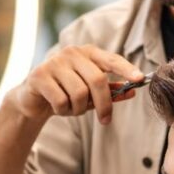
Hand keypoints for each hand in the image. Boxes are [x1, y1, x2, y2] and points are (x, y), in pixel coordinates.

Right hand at [7, 45, 144, 124]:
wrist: (33, 99)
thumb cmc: (66, 92)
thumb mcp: (90, 92)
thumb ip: (110, 90)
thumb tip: (132, 92)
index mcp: (88, 52)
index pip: (111, 59)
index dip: (126, 69)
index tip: (140, 79)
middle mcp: (72, 53)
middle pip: (97, 80)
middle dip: (104, 104)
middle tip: (106, 121)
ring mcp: (54, 62)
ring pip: (79, 93)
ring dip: (79, 109)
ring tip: (72, 109)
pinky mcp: (40, 76)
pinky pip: (62, 101)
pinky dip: (63, 111)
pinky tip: (58, 108)